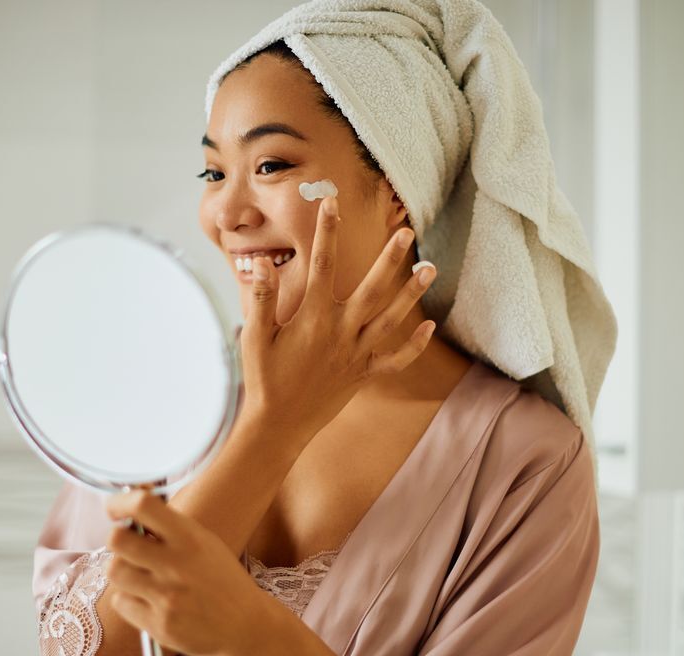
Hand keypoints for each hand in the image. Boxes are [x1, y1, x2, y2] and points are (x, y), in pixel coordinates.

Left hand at [104, 487, 274, 655]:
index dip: (120, 502)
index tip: (114, 508)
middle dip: (117, 539)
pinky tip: (151, 601)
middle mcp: (177, 565)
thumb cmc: (220, 578)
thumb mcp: (204, 543)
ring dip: (123, 571)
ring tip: (142, 575)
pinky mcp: (159, 625)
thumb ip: (169, 527)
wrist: (245, 624)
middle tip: (128, 546)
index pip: (142, 506)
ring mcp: (167, 597)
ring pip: (115, 572)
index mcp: (190, 538)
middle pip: (117, 540)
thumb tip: (128, 508)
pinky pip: (121, 603)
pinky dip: (130, 600)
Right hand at [239, 194, 437, 445]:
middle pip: (373, 287)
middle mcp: (341, 331)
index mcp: (313, 317)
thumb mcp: (253, 336)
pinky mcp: (364, 374)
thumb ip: (261, 298)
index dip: (327, 230)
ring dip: (411, 292)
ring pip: (391, 318)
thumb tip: (260, 263)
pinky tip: (428, 326)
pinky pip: (396, 359)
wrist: (279, 425)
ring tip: (430, 267)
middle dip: (390, 257)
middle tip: (406, 231)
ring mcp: (356, 353)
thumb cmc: (263, 379)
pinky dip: (413, 344)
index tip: (332, 202)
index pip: (322, 263)